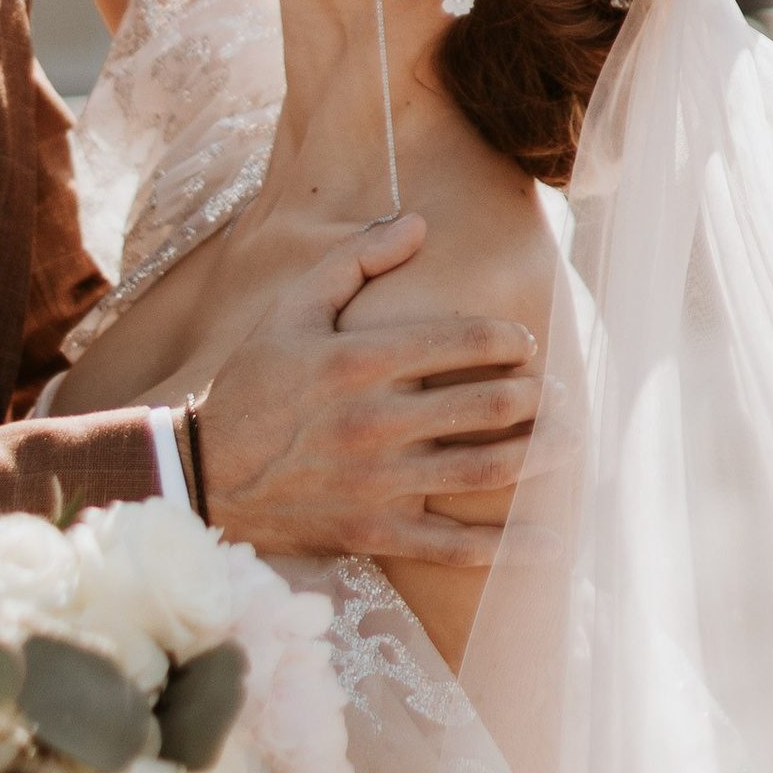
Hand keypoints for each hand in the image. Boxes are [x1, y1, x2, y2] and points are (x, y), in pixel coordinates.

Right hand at [196, 213, 539, 568]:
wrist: (203, 473)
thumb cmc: (254, 382)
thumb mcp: (292, 307)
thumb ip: (356, 260)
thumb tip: (419, 224)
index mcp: (361, 360)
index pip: (464, 341)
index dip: (510, 339)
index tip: (525, 342)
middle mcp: (378, 421)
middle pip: (489, 406)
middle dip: (539, 397)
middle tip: (561, 391)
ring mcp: (380, 481)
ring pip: (484, 472)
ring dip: (541, 457)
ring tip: (569, 442)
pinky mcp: (376, 531)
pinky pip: (454, 547)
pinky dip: (508, 548)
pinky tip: (549, 543)